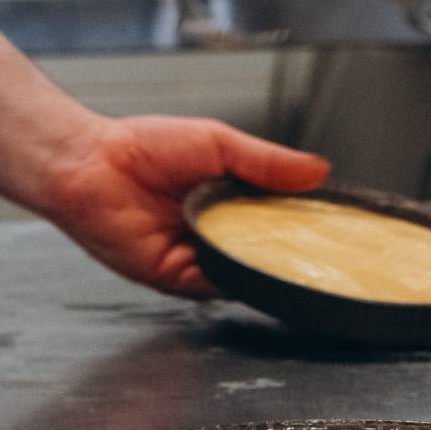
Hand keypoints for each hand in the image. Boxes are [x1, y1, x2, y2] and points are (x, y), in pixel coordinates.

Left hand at [42, 115, 329, 298]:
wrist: (90, 165)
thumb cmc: (142, 147)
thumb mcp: (218, 144)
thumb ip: (266, 162)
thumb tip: (318, 171)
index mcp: (229, 202)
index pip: (278, 221)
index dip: (307, 226)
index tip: (340, 228)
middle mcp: (216, 235)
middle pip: (266, 253)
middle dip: (296, 255)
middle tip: (335, 255)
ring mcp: (197, 259)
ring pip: (245, 274)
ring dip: (269, 269)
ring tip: (304, 262)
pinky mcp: (177, 278)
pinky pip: (215, 285)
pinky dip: (236, 280)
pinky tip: (256, 267)